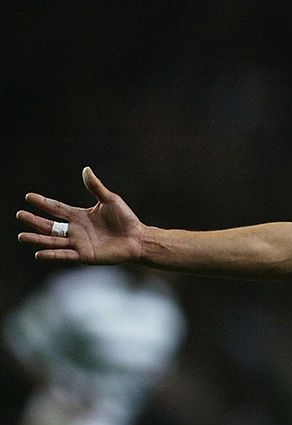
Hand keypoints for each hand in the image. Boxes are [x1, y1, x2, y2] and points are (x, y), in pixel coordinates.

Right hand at [17, 167, 145, 263]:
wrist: (138, 238)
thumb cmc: (126, 219)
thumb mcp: (110, 200)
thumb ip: (96, 187)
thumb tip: (86, 169)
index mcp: (79, 216)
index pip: (56, 208)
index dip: (43, 202)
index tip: (28, 197)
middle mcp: (75, 230)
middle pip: (49, 225)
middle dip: (34, 221)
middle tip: (19, 214)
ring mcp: (79, 243)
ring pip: (53, 241)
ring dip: (37, 239)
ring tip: (21, 236)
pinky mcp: (85, 255)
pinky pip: (65, 255)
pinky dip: (52, 254)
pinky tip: (38, 253)